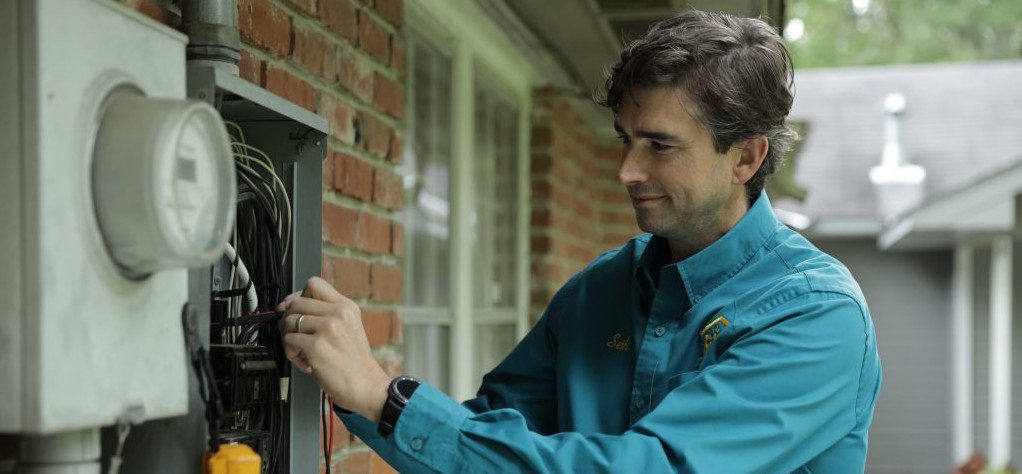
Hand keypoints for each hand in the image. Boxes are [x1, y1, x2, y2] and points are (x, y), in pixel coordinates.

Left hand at [277, 277, 390, 421]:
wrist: (365, 385)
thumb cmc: (353, 362)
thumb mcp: (347, 328)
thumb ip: (324, 314)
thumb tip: (289, 305)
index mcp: (346, 306)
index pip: (313, 283)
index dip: (298, 296)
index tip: (296, 311)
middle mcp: (338, 313)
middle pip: (295, 302)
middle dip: (289, 321)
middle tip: (297, 337)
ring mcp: (327, 328)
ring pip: (288, 321)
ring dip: (289, 338)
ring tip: (303, 351)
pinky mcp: (316, 345)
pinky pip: (288, 341)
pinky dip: (291, 353)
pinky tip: (305, 361)